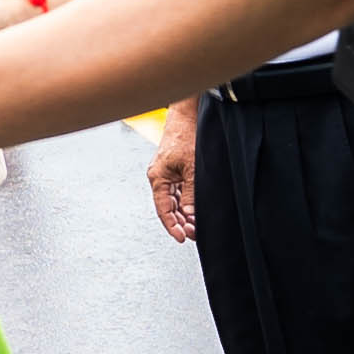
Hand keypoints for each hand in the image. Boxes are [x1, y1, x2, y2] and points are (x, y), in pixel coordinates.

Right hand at [147, 99, 198, 242]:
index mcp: (157, 177)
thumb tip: (190, 214)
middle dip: (181, 222)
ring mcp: (167, 174)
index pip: (163, 209)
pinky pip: (179, 192)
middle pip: (168, 208)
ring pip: (175, 201)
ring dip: (185, 214)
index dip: (172, 226)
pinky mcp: (175, 171)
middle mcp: (160, 178)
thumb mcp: (192, 168)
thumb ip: (191, 193)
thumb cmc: (186, 136)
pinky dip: (187, 202)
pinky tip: (195, 211)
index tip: (182, 237)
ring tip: (196, 225)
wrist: (187, 115)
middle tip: (194, 233)